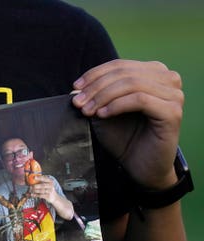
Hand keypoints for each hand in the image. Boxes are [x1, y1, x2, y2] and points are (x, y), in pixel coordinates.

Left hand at [29, 175, 56, 201]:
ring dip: (34, 191)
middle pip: (42, 185)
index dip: (39, 178)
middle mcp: (51, 186)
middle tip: (30, 186)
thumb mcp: (47, 184)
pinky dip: (35, 195)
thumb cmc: (48, 189)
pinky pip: (40, 195)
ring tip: (30, 190)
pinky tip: (32, 194)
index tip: (34, 177)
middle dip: (35, 186)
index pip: (45, 178)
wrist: (54, 197)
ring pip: (41, 191)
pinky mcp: (48, 196)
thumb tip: (32, 178)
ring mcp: (50, 191)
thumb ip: (41, 181)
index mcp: (50, 181)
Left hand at [72, 59, 183, 189]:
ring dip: (104, 97)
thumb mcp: (105, 111)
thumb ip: (95, 97)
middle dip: (96, 87)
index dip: (95, 74)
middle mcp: (168, 79)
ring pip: (131, 84)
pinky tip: (103, 115)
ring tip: (88, 111)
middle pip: (124, 73)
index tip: (75, 87)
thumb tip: (76, 88)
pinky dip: (117, 105)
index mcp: (153, 73)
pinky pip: (140, 100)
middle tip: (78, 103)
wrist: (139, 166)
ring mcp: (173, 95)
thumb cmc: (124, 138)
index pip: (120, 65)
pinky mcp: (173, 112)